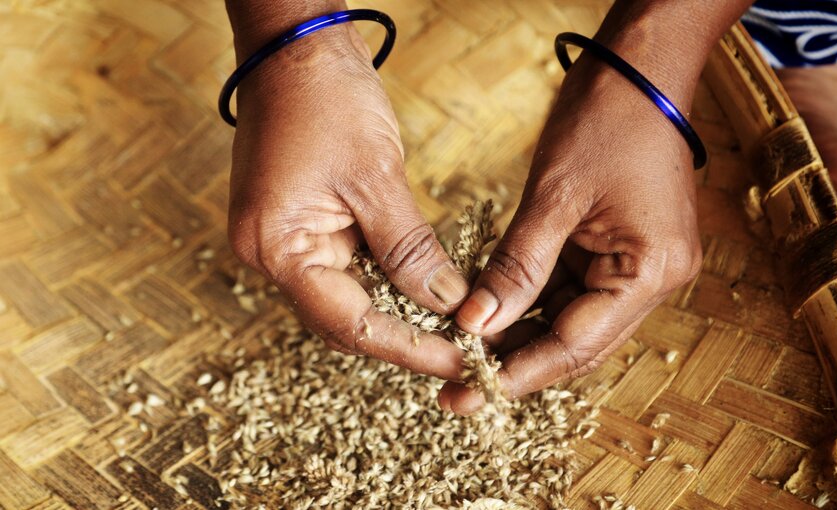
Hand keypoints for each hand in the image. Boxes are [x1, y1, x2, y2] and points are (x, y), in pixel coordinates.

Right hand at [226, 16, 467, 379]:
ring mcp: (285, 238)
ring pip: (350, 297)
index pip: (350, 323)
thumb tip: (447, 303)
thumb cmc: (324, 98)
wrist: (295, 46)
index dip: (410, 347)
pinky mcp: (303, 222)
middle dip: (407, 336)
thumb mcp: (375, 177)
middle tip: (465, 349)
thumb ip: (409, 250)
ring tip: (455, 327)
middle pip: (345, 319)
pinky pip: (350, 267)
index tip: (460, 359)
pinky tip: (427, 288)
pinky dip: (388, 280)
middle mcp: (272, 253)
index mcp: (277, 247)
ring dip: (400, 310)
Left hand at [439, 52, 702, 413]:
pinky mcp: (623, 249)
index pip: (577, 343)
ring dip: (522, 335)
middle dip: (518, 363)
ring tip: (466, 354)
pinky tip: (492, 314)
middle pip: (578, 341)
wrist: (641, 69)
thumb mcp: (554, 197)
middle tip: (460, 388)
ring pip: (572, 319)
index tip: (472, 393)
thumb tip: (476, 324)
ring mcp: (641, 265)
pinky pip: (572, 290)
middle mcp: (655, 279)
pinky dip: (532, 302)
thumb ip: (517, 267)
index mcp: (651, 271)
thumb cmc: (606, 119)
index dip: (521, 372)